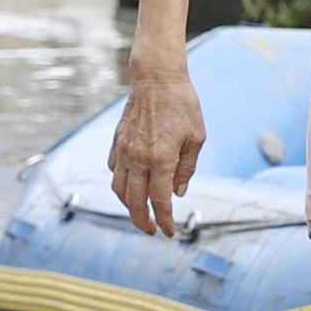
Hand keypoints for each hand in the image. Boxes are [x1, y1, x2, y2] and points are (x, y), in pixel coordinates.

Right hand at [111, 55, 206, 238]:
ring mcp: (124, 151)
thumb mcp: (197, 137)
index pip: (160, 201)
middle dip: (142, 222)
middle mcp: (138, 159)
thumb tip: (177, 193)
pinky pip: (114, 171)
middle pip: (134, 202)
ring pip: (119, 190)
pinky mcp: (116, 142)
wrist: (156, 78)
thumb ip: (187, 168)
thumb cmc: (183, 105)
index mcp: (161, 159)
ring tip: (140, 213)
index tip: (169, 233)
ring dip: (128, 207)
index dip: (165, 221)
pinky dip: (120, 185)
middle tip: (151, 231)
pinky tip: (130, 187)